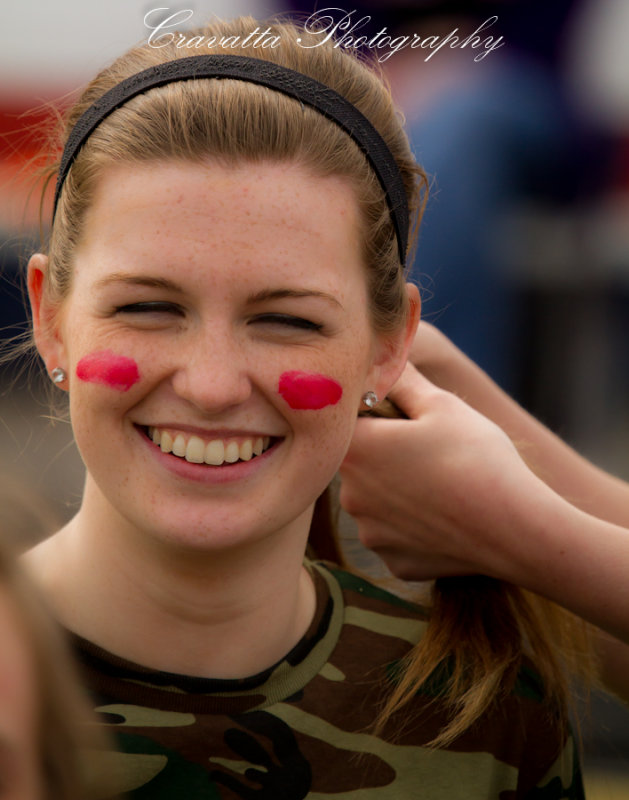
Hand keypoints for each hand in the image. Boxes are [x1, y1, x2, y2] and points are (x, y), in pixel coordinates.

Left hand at [340, 362, 538, 581]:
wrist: (515, 528)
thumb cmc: (476, 457)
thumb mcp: (441, 404)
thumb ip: (400, 380)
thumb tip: (381, 359)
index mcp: (355, 450)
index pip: (347, 424)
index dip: (374, 415)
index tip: (403, 419)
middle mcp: (350, 496)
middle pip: (360, 464)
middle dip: (385, 454)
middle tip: (430, 451)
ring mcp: (371, 533)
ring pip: (377, 502)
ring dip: (397, 492)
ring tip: (441, 484)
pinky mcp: (393, 561)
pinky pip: (396, 535)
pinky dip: (414, 526)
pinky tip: (445, 517)